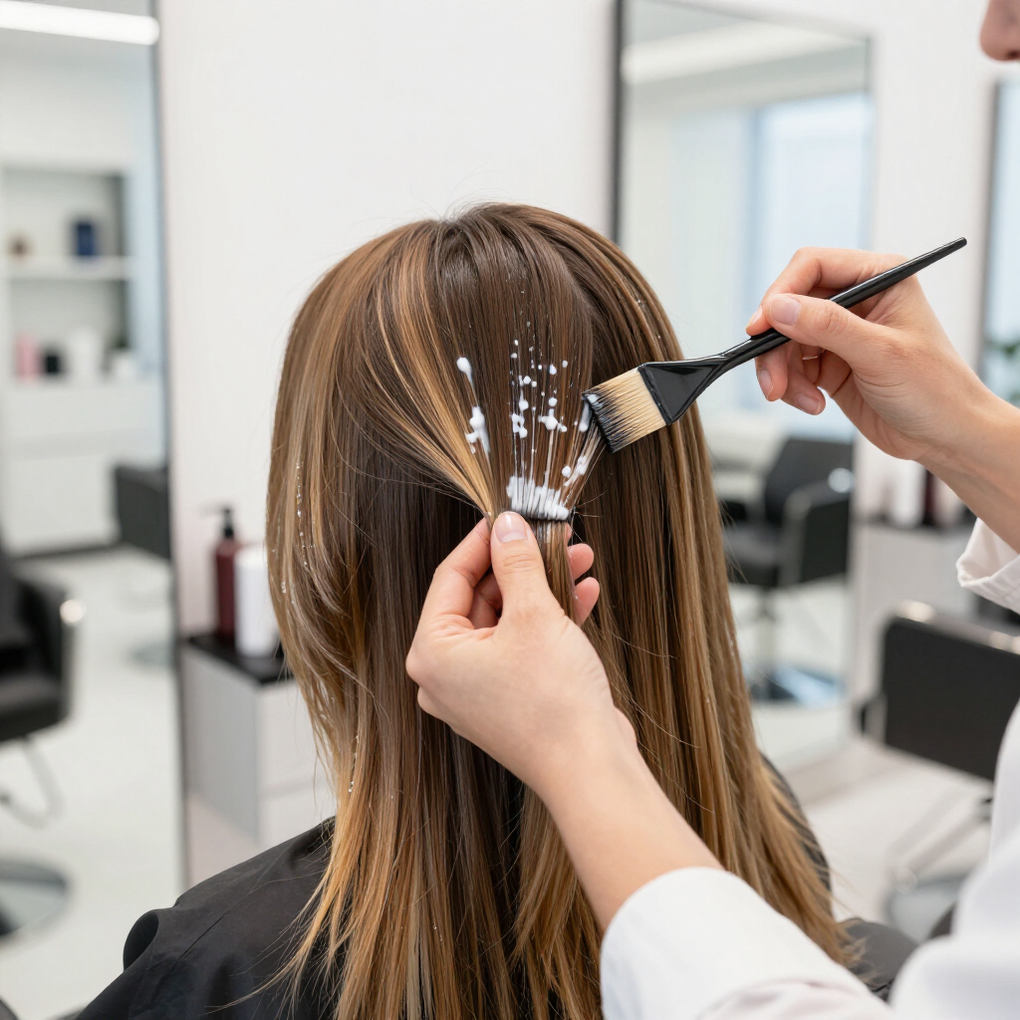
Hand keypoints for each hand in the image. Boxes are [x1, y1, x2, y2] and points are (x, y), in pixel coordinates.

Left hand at [406, 512, 626, 799]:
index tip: (508, 516)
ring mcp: (477, 691)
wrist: (591, 769)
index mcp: (433, 653)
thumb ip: (517, 562)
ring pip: (506, 620)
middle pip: (480, 598)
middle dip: (522, 564)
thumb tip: (507, 526)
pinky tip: (583, 593)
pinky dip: (549, 619)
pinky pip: (521, 646)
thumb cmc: (553, 702)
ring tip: (578, 558)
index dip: (483, 541)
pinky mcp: (508, 700)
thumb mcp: (534, 615)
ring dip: (542, 587)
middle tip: (552, 535)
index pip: (450, 577)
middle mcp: (446, 674)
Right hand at [746, 246, 991, 468]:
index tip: (761, 327)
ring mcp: (840, 333)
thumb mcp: (880, 354)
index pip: (813, 267)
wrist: (945, 436)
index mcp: (879, 278)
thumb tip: (779, 308)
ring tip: (799, 399)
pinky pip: (791, 367)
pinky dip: (792, 387)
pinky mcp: (829, 364)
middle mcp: (857, 300)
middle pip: (790, 307)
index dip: (781, 294)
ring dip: (782, 372)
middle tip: (772, 380)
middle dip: (776, 346)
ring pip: (785, 340)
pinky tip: (814, 404)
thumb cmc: (935, 389)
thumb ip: (828, 326)